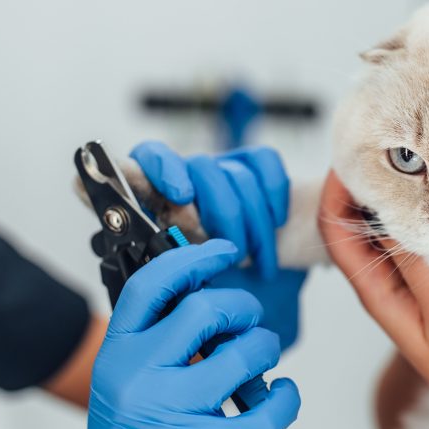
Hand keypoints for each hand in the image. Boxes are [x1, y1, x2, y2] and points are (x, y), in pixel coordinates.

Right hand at [36, 240, 299, 428]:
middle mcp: (139, 378)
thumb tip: (206, 295)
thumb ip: (156, 341)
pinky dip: (286, 398)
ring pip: (243, 354)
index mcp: (116, 354)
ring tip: (258, 363)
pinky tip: (280, 396)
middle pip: (205, 310)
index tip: (224, 249)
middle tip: (246, 323)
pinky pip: (268, 409)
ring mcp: (173, 414)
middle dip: (241, 308)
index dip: (193, 259)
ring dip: (264, 350)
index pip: (152, 286)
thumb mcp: (124, 383)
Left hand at [130, 141, 290, 278]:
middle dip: (225, 214)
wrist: (259, 270)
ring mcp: (223, 164)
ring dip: (256, 224)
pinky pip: (265, 160)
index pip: (151, 156)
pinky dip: (274, 194)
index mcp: (162, 194)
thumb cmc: (215, 272)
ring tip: (261, 259)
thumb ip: (176, 245)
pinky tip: (277, 221)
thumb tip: (177, 231)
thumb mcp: (189, 267)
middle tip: (236, 253)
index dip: (163, 169)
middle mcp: (190, 173)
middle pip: (203, 168)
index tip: (182, 195)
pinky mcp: (256, 162)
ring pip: (240, 175)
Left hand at [318, 171, 428, 428]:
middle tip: (396, 141)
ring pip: (396, 224)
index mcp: (377, 290)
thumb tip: (392, 208)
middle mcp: (389, 280)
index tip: (358, 150)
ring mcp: (417, 278)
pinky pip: (427, 235)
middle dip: (370, 180)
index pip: (336, 228)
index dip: (338, 187)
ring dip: (404, 193)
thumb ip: (417, 260)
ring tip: (427, 157)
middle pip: (360, 219)